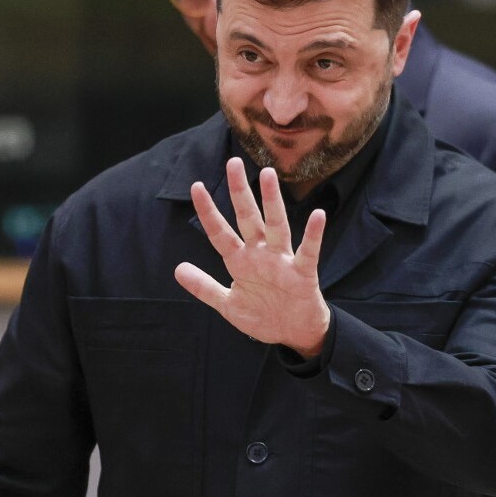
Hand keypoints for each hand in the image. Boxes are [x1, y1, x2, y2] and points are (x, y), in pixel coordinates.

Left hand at [174, 157, 330, 357]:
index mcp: (241, 262)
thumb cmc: (263, 315)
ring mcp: (282, 261)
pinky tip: (318, 216)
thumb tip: (178, 268)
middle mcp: (261, 254)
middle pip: (248, 218)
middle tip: (233, 162)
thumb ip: (204, 287)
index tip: (196, 186)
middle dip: (240, 193)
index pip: (220, 233)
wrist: (294, 334)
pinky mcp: (303, 273)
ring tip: (268, 177)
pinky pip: (308, 251)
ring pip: (276, 226)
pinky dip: (314, 234)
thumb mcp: (228, 305)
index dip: (208, 212)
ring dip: (272, 202)